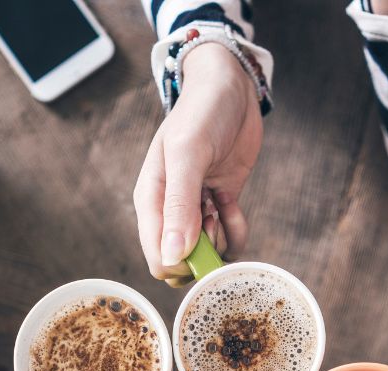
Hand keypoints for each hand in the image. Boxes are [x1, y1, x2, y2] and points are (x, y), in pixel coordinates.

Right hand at [134, 43, 262, 285]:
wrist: (231, 89)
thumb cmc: (202, 112)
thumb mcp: (188, 153)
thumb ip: (179, 205)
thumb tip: (172, 255)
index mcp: (151, 203)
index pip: (158, 259)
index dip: (183, 264)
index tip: (202, 240)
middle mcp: (169, 213)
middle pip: (184, 263)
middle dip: (205, 253)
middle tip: (212, 218)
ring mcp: (195, 212)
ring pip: (208, 255)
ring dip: (221, 238)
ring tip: (221, 203)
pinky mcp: (219, 208)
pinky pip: (228, 240)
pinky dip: (236, 230)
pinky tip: (232, 204)